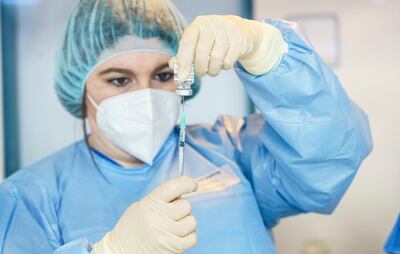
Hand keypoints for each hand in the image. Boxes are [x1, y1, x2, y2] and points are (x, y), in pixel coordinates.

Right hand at [93, 176, 197, 253]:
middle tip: (172, 214)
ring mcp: (166, 233)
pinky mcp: (172, 247)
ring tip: (173, 226)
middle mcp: (158, 217)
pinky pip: (192, 238)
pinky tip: (176, 236)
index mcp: (149, 203)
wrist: (121, 251)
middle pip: (186, 205)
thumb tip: (182, 193)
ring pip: (192, 221)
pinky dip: (188, 236)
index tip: (192, 185)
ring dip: (186, 223)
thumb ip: (161, 199)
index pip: (175, 186)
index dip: (188, 183)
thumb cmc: (132, 228)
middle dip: (182, 209)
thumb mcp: (141, 206)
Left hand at [169, 15, 285, 78]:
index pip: (187, 43)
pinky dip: (224, 67)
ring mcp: (227, 31)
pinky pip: (228, 61)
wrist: (239, 32)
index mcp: (197, 25)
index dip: (184, 61)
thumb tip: (173, 65)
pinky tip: (224, 61)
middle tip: (201, 72)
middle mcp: (212, 25)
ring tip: (212, 67)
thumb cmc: (213, 39)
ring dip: (213, 70)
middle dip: (200, 68)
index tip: (182, 77)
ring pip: (216, 59)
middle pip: (202, 53)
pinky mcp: (239, 40)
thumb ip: (184, 54)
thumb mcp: (196, 43)